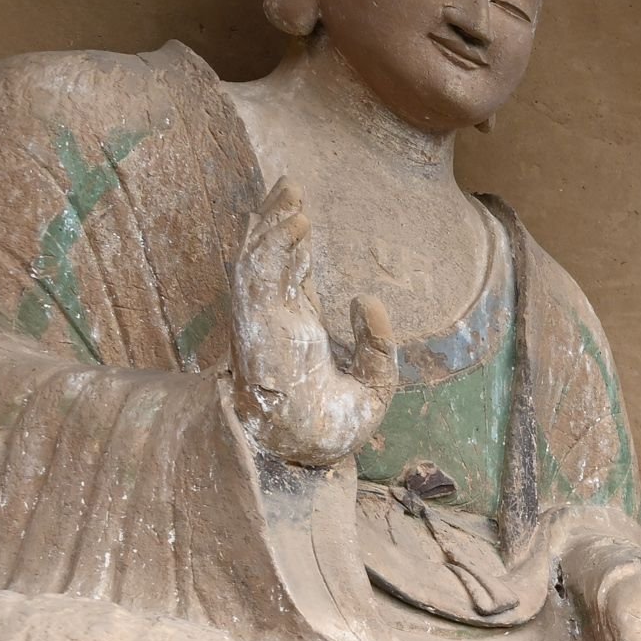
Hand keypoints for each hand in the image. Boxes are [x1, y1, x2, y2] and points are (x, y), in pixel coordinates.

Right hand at [228, 180, 398, 468]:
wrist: (309, 457)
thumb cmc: (334, 428)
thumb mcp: (375, 383)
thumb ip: (379, 343)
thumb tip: (366, 298)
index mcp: (296, 331)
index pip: (290, 276)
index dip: (293, 243)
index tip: (301, 213)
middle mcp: (277, 322)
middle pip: (270, 259)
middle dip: (275, 221)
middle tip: (288, 184)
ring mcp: (266, 323)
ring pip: (261, 262)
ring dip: (273, 226)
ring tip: (290, 193)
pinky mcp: (262, 328)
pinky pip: (264, 280)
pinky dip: (277, 250)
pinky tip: (297, 226)